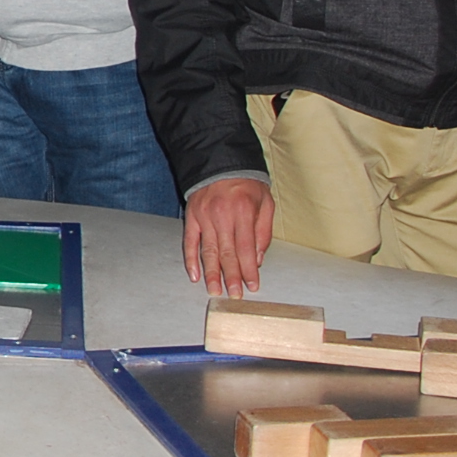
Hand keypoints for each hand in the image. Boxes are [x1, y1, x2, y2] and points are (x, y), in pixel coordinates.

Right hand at [181, 178, 273, 296]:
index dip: (249, 269)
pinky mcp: (192, 216)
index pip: (246, 248)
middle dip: (231, 277)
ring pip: (208, 251)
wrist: (221, 161)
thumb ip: (263, 231)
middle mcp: (222, 215)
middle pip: (227, 253)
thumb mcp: (266, 202)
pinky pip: (190, 242)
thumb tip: (257, 259)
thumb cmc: (248, 184)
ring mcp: (204, 217)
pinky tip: (194, 275)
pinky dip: (191, 259)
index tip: (252, 286)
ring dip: (211, 273)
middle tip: (234, 296)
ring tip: (215, 291)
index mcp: (243, 212)